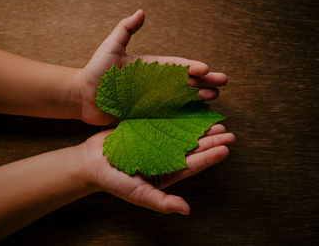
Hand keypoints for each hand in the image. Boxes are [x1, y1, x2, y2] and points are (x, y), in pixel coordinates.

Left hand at [76, 9, 227, 124]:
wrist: (82, 97)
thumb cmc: (95, 71)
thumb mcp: (111, 47)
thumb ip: (125, 30)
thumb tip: (141, 12)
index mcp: (149, 68)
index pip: (175, 66)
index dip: (191, 68)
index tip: (206, 69)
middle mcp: (153, 84)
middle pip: (183, 82)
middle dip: (203, 82)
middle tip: (222, 84)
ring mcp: (150, 101)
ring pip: (180, 99)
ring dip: (197, 98)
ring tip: (214, 98)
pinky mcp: (145, 116)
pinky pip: (167, 116)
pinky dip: (183, 116)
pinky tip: (196, 117)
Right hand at [82, 124, 234, 214]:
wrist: (91, 162)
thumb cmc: (114, 181)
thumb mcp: (139, 194)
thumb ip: (162, 203)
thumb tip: (187, 210)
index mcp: (167, 172)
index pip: (194, 164)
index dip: (211, 156)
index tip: (226, 148)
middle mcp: (166, 155)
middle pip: (193, 147)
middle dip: (211, 139)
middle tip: (227, 130)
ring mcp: (157, 140)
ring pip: (182, 131)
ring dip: (198, 126)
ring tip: (213, 118)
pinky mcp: (146, 127)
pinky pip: (165, 119)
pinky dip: (177, 114)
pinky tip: (188, 107)